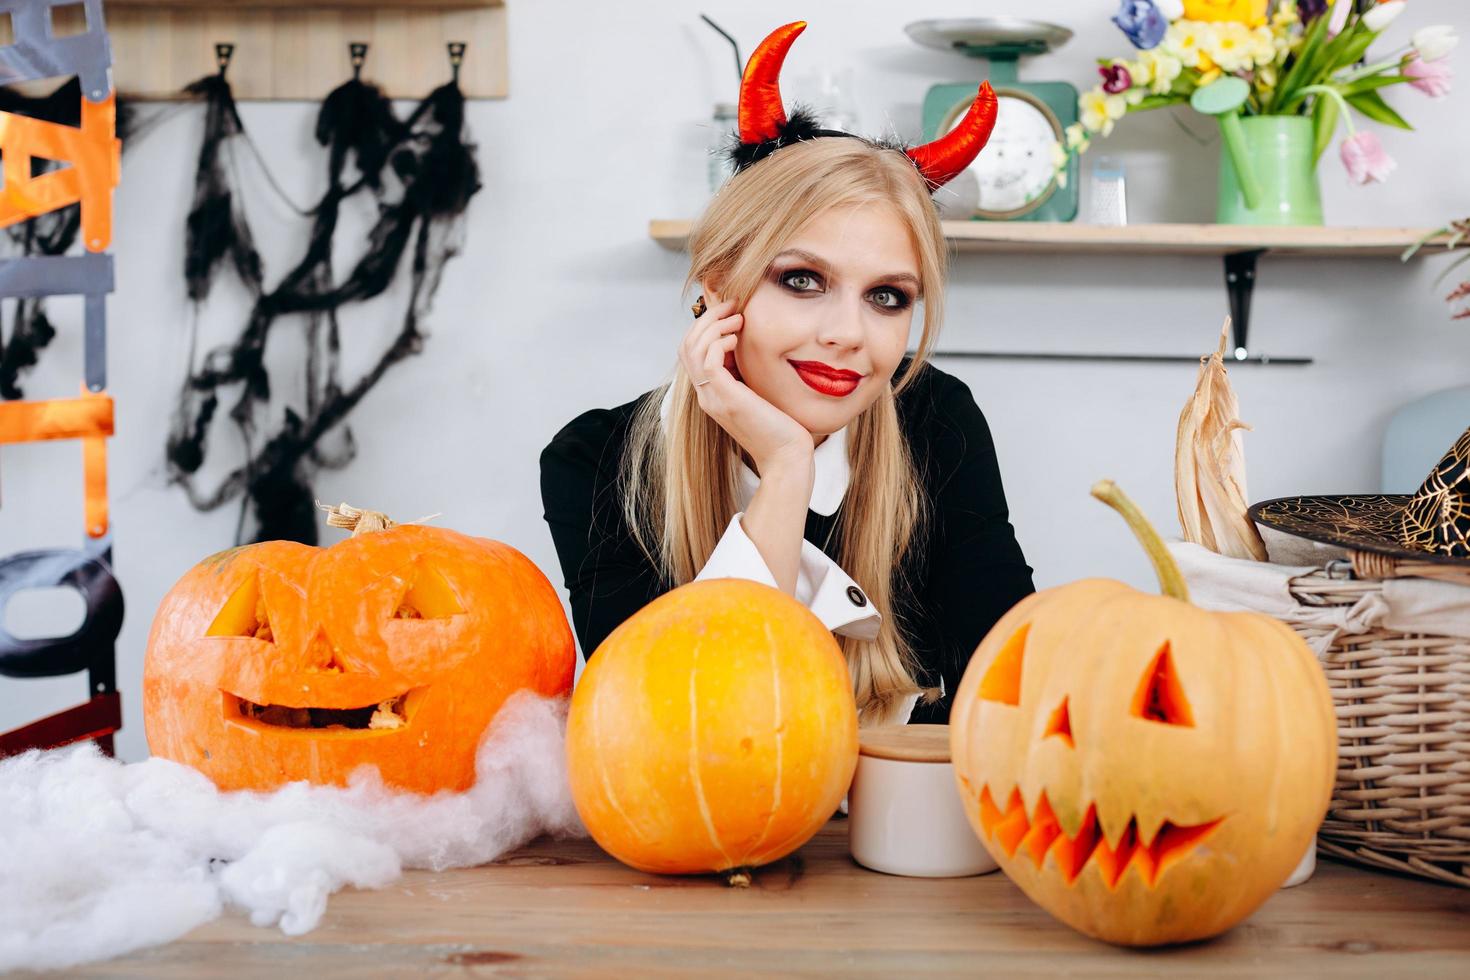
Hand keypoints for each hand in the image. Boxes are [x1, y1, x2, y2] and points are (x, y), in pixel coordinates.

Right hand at [679, 288, 813, 474]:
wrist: (787, 458)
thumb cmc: (781, 427)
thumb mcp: (759, 391)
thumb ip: (747, 372)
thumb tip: (748, 344)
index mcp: (711, 393)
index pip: (691, 352)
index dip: (706, 326)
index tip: (731, 312)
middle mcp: (706, 395)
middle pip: (686, 346)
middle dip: (707, 319)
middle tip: (732, 305)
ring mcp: (713, 398)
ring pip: (693, 349)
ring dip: (714, 325)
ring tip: (738, 317)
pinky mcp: (726, 399)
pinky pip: (709, 360)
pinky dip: (720, 341)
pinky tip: (738, 338)